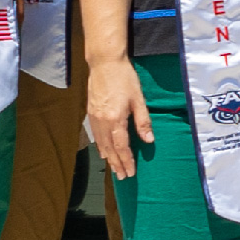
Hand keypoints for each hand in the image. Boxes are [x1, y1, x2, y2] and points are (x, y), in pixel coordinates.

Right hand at [86, 58, 150, 178]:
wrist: (104, 62)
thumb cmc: (124, 78)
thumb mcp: (138, 99)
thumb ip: (143, 121)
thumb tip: (149, 140)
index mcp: (115, 119)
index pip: (121, 146)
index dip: (126, 160)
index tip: (131, 172)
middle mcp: (102, 121)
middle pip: (109, 149)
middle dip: (116, 164)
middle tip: (123, 177)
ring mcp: (94, 117)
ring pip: (101, 144)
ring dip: (108, 157)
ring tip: (114, 169)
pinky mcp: (90, 112)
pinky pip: (96, 135)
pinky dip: (100, 146)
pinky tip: (103, 151)